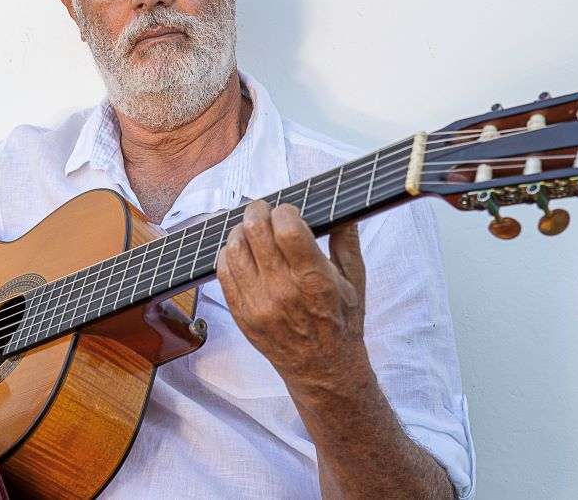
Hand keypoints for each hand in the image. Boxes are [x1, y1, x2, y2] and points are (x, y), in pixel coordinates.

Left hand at [217, 200, 366, 388]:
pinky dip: (229, 254)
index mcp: (314, 279)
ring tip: (252, 230)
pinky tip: (242, 252)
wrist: (324, 370)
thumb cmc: (341, 323)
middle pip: (255, 231)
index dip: (285, 210)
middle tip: (265, 210)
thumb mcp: (355, 280)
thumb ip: (347, 239)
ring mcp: (258, 304)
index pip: (287, 228)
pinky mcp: (242, 314)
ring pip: (234, 248)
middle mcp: (283, 291)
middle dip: (259, 211)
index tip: (289, 211)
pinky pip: (223, 272)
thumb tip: (343, 206)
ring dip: (241, 230)